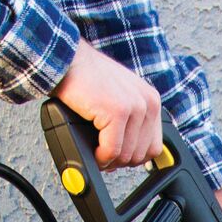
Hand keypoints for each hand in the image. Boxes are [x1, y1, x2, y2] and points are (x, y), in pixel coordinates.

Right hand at [53, 41, 162, 168]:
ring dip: (108, 159)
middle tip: (102, 155)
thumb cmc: (87, 79)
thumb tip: (129, 156)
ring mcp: (134, 107)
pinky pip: (112, 150)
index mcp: (151, 101)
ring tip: (96, 151)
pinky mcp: (118, 111)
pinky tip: (93, 150)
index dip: (132, 157)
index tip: (117, 156)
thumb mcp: (119, 99)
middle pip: (140, 154)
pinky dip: (101, 156)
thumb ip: (131, 123)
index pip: (153, 147)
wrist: (68, 61)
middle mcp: (148, 103)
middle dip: (119, 160)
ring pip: (126, 155)